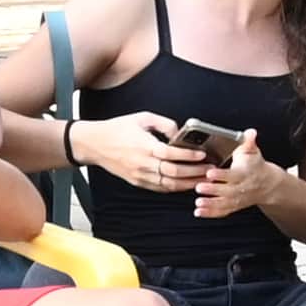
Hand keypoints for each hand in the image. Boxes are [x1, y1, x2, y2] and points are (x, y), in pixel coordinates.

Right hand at [79, 109, 218, 195]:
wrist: (94, 144)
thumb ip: (164, 124)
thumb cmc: (118, 128)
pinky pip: (160, 188)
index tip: (204, 154)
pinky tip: (187, 184)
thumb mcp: (142, 118)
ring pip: (169, 184)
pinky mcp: (137, 182)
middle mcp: (143, 163)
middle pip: (174, 173)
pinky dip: (175, 188)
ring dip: (189, 184)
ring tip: (205, 180)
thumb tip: (180, 134)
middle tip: (211, 170)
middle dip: (195, 172)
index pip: (172, 154)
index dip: (190, 156)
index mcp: (145, 146)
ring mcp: (140, 175)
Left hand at [194, 133, 292, 219]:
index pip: (232, 175)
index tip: (210, 172)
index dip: (221, 175)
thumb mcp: (253, 152)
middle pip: (227, 190)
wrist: (268, 184)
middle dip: (213, 190)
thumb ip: (249, 142)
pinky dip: (211, 213)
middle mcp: (241, 188)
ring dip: (211, 204)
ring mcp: (237, 199)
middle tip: (199, 187)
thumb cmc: (255, 166)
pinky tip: (199, 212)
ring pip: (224, 203)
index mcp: (244, 173)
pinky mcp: (233, 206)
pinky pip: (222, 212)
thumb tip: (251, 132)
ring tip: (198, 202)